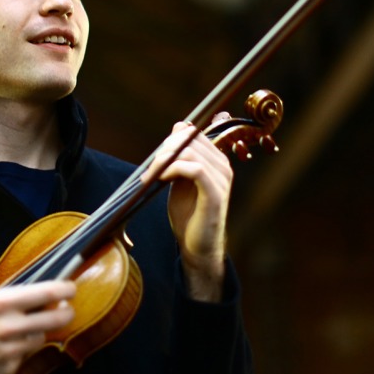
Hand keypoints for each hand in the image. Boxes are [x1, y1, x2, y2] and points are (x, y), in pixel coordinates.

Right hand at [0, 281, 75, 373]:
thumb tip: (41, 293)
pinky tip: (1, 348)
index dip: (65, 290)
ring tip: (17, 329)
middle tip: (66, 309)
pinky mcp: (7, 369)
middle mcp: (8, 327)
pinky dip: (19, 351)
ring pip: (41, 337)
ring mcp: (10, 351)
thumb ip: (11, 297)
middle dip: (66, 312)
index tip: (71, 289)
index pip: (46, 293)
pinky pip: (24, 356)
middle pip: (56, 319)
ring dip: (36, 332)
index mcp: (0, 303)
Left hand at [152, 115, 233, 301]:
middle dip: (165, 149)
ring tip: (152, 175)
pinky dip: (173, 169)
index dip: (170, 139)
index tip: (155, 158)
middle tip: (150, 168)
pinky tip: (160, 179)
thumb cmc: (188, 213)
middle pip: (189, 138)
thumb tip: (178, 127)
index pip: (192, 132)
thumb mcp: (180, 179)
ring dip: (164, 160)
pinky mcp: (216, 193)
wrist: (196, 245)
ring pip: (190, 151)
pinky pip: (195, 169)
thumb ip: (179, 157)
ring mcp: (222, 178)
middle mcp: (223, 165)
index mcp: (216, 160)